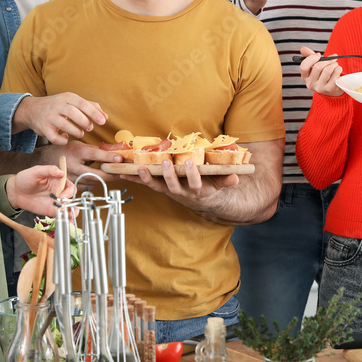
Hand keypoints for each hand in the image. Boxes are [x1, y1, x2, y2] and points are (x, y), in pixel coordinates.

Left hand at [8, 165, 76, 214]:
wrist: (15, 192)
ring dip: (71, 212)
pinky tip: (65, 221)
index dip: (69, 191)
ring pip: (68, 208)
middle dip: (70, 203)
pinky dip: (64, 218)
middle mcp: (59, 191)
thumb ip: (49, 170)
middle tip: (63, 206)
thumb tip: (61, 172)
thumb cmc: (25, 178)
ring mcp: (55, 202)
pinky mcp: (51, 210)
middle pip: (71, 198)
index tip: (62, 196)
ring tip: (68, 216)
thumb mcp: (36, 171)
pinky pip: (60, 215)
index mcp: (58, 180)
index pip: (70, 186)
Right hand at [13, 92, 107, 144]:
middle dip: (84, 122)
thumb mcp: (73, 102)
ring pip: (64, 125)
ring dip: (75, 131)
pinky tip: (66, 137)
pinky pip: (54, 137)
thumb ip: (90, 107)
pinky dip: (62, 140)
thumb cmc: (58, 106)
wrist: (32, 109)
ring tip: (80, 133)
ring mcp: (49, 117)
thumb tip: (105, 117)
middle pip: (73, 113)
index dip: (94, 113)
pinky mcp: (43, 128)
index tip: (103, 121)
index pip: (83, 103)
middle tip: (90, 128)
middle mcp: (57, 105)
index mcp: (67, 97)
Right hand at [39, 140, 120, 187]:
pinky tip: (101, 179)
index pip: (94, 154)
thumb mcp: (80, 145)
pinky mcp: (71, 185)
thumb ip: (95, 150)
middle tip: (121, 172)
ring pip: (92, 182)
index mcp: (76, 152)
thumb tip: (112, 154)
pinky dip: (96, 183)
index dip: (107, 157)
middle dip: (110, 174)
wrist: (49, 159)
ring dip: (105, 179)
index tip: (119, 158)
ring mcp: (71, 177)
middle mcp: (73, 166)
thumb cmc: (68, 150)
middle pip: (95, 173)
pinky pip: (88, 187)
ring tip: (114, 175)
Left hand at [123, 159, 239, 209]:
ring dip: (148, 178)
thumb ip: (226, 180)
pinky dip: (136, 178)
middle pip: (174, 186)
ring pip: (158, 186)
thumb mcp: (220, 184)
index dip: (192, 175)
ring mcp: (169, 191)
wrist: (199, 199)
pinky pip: (147, 184)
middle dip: (169, 175)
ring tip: (141, 168)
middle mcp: (181, 192)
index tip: (189, 163)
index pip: (195, 184)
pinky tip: (125, 172)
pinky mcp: (160, 188)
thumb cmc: (209, 187)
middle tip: (167, 162)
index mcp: (197, 191)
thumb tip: (236, 177)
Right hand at [298, 46, 343, 96]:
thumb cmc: (324, 74)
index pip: (303, 67)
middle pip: (318, 67)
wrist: (333, 88)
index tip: (319, 55)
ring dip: (334, 64)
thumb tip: (302, 48)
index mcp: (305, 77)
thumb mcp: (315, 65)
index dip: (312, 58)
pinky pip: (335, 74)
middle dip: (328, 60)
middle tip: (333, 59)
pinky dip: (339, 69)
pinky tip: (338, 71)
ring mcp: (319, 88)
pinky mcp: (329, 89)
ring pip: (327, 70)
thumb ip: (309, 56)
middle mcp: (310, 84)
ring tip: (335, 66)